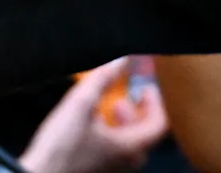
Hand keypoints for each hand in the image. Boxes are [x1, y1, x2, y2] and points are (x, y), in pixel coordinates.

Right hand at [21, 59, 166, 172]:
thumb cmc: (60, 146)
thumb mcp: (80, 104)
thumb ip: (103, 79)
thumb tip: (122, 59)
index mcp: (129, 147)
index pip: (159, 124)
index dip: (156, 102)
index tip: (144, 87)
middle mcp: (125, 162)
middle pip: (145, 135)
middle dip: (135, 112)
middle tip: (122, 100)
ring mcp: (111, 169)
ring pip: (128, 145)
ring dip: (122, 124)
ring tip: (103, 110)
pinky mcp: (96, 171)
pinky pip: (113, 153)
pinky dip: (109, 136)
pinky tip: (88, 127)